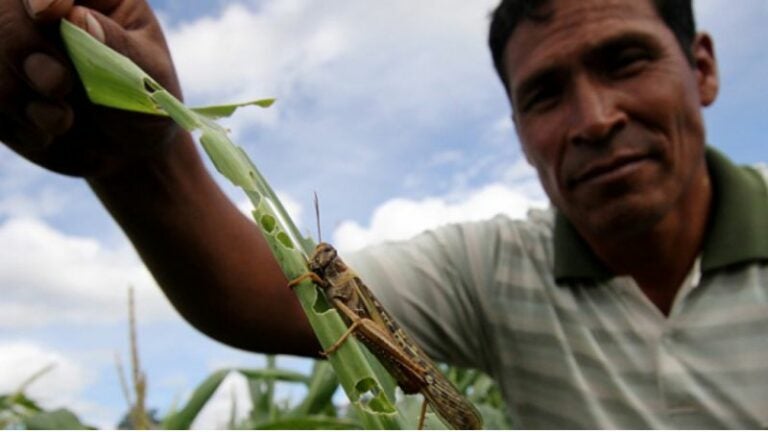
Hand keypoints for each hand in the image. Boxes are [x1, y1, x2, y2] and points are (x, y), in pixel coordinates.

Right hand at [0, 0, 184, 177]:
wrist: (126, 153)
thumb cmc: (146, 107)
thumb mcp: (149, 80)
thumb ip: (120, 48)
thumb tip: (81, 17)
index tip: (45, 13)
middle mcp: (42, 14)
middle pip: (4, 11)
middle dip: (19, 45)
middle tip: (58, 85)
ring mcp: (14, 47)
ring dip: (14, 93)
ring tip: (62, 121)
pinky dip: (11, 122)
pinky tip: (46, 134)